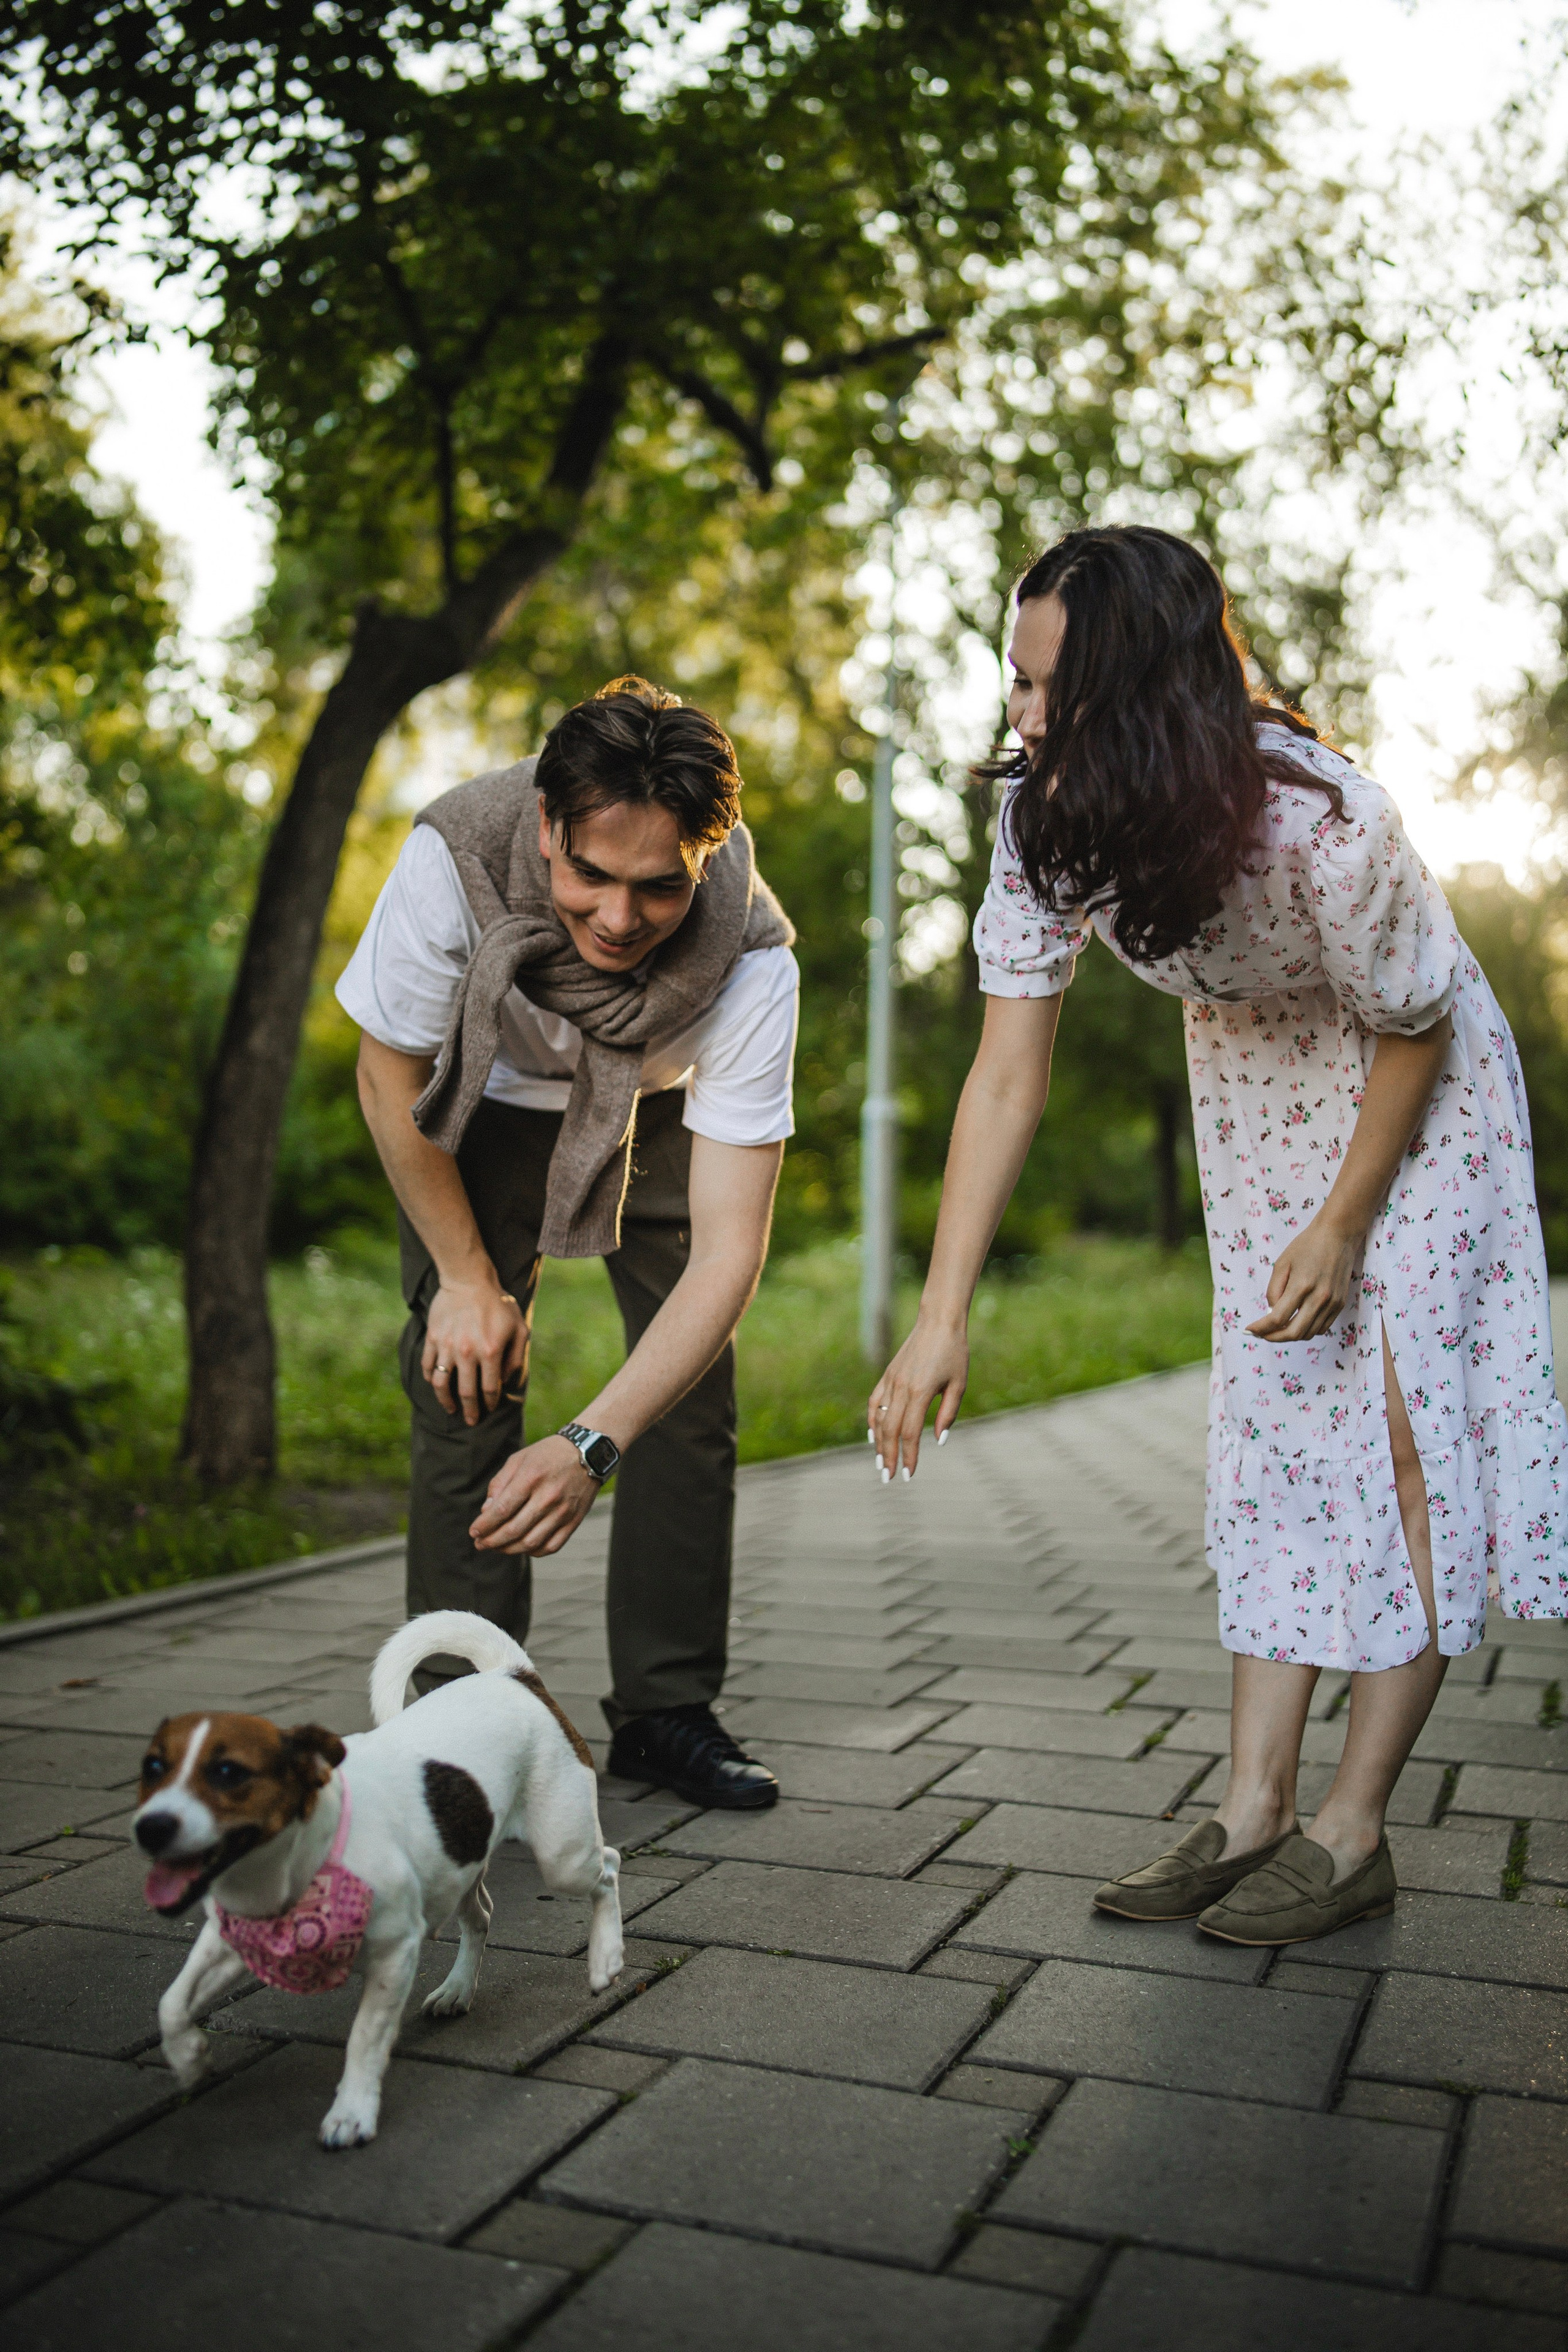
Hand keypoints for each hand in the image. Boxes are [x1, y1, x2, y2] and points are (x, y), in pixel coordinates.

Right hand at [423, 1279, 526, 1424]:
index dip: (490, 1403)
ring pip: (441, 1385)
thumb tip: (506, 1380)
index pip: (489, 1389)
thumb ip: (516, 1356)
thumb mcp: (519, 1328)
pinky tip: (436, 1385)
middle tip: (471, 1421)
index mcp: (490, 1352)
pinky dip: (431, 1379)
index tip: (489, 1408)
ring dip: (445, 1401)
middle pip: (466, 1393)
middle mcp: (467, 1354)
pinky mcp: (433, 1339)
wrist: (469, 1280)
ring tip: (450, 1409)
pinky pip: (428, 1366)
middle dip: (470, 1411)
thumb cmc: (498, 1303)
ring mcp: (447, 1347)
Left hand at [470, 1434, 598, 1554]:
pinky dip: (534, 1551)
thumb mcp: (519, 1459)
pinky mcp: (574, 1521)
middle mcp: (548, 1496)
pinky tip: (522, 1547)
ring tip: (497, 1547)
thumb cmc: (548, 1455)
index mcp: (531, 1477)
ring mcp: (563, 1511)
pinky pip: (552, 1546)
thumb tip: (486, 1511)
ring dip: (509, 1549)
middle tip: (480, 1544)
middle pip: (514, 1530)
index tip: (473, 1531)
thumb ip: (500, 1484)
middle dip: (492, 1541)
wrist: (589, 1453)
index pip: (502, 1510)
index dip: (485, 1525)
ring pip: (531, 1542)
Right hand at [867, 1312, 968, 1479]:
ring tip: (879, 1463)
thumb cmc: (954, 1353)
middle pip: (890, 1431)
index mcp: (920, 1392)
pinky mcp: (888, 1375)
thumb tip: (938, 1441)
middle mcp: (901, 1388)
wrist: (938, 1321)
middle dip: (888, 1456)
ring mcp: (891, 1381)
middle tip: (887, 1477)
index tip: (907, 1475)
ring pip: (879, 1418)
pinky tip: (874, 1436)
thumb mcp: (959, 1384)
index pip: (909, 1433)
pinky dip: (872, 1421)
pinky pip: (875, 1402)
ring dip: (878, 1443)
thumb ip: (948, 1413)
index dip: (908, 1456)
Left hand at [1248, 1211, 1361, 1342]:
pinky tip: (1296, 1322)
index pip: (1278, 1318)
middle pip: (1294, 1332)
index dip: (1261, 1328)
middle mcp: (1319, 1297)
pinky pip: (1321, 1327)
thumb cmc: (1306, 1245)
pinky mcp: (1340, 1304)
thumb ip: (1274, 1290)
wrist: (1338, 1235)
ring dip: (1290, 1335)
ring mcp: (1332, 1303)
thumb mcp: (1282, 1263)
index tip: (1250, 1330)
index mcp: (1301, 1285)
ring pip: (1308, 1333)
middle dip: (1274, 1338)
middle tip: (1261, 1334)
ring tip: (1276, 1329)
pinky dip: (1306, 1330)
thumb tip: (1271, 1313)